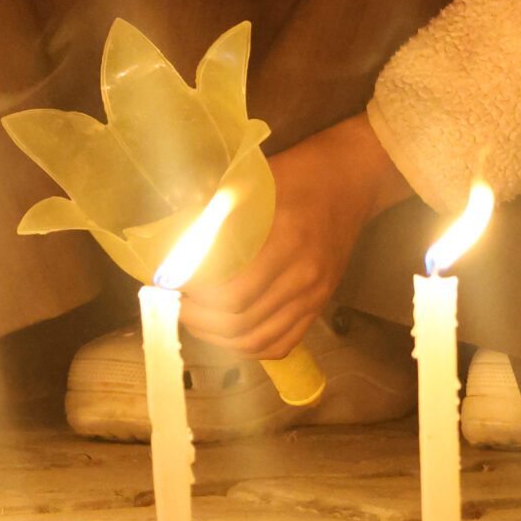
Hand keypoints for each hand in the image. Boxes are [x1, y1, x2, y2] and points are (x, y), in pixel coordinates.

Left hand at [180, 114, 409, 359]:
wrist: (351, 178)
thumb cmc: (298, 173)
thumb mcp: (254, 181)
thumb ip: (215, 212)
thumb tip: (170, 240)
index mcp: (286, 241)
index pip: (232, 294)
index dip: (194, 298)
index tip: (168, 285)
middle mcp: (304, 275)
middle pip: (241, 323)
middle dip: (198, 320)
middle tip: (172, 304)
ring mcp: (316, 294)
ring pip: (259, 340)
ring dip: (219, 337)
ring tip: (193, 319)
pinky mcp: (321, 303)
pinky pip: (283, 342)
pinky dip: (251, 347)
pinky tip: (227, 333)